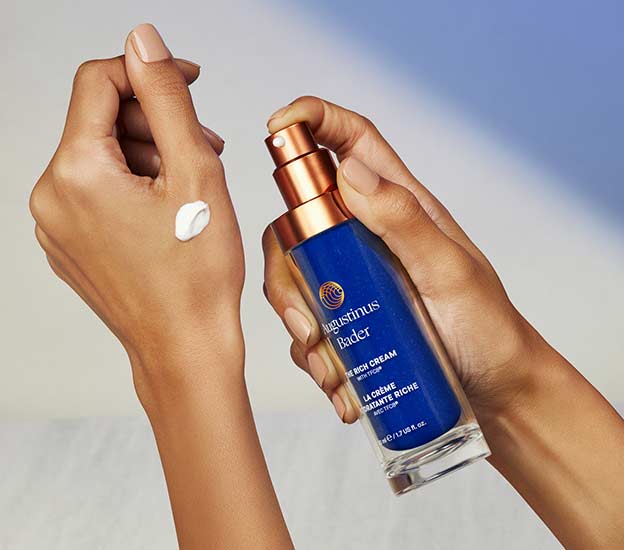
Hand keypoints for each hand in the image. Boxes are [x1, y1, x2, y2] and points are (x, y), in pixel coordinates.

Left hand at [29, 24, 244, 405]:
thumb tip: (142, 40)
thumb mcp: (195, 172)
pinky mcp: (69, 246)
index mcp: (75, 173)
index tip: (189, 82)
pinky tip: (169, 211)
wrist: (185, 349)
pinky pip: (96, 194)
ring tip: (192, 186)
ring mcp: (55, 226)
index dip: (148, 73)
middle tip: (205, 148)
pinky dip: (133, 188)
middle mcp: (50, 196)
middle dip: (155, 124)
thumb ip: (165, 98)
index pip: (98, 82)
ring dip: (148, 157)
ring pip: (101, 159)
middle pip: (100, 123)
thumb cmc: (197, 274)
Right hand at [262, 96, 543, 425]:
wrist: (492, 388)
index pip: (351, 142)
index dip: (313, 120)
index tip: (277, 125)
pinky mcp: (348, 317)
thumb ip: (403, 221)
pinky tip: (340, 388)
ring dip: (300, 327)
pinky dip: (315, 358)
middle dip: (287, 270)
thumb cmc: (485, 325)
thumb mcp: (449, 272)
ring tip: (332, 373)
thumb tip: (347, 170)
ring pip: (295, 279)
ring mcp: (354, 276)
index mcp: (397, 205)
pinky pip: (309, 326)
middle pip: (298, 222)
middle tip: (307, 323)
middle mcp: (366, 234)